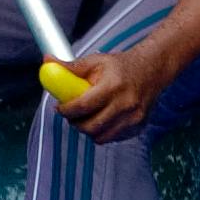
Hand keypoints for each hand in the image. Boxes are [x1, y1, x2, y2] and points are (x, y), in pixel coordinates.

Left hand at [50, 44, 170, 141]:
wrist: (152, 70)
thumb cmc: (120, 66)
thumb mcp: (95, 62)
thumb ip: (71, 66)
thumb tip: (47, 62)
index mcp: (113, 86)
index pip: (83, 106)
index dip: (66, 110)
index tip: (60, 108)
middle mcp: (125, 104)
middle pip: (90, 126)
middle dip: (75, 123)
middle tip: (71, 115)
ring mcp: (134, 118)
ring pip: (100, 136)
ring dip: (88, 130)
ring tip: (86, 118)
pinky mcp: (138, 127)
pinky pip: (112, 138)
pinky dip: (102, 132)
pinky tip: (102, 120)